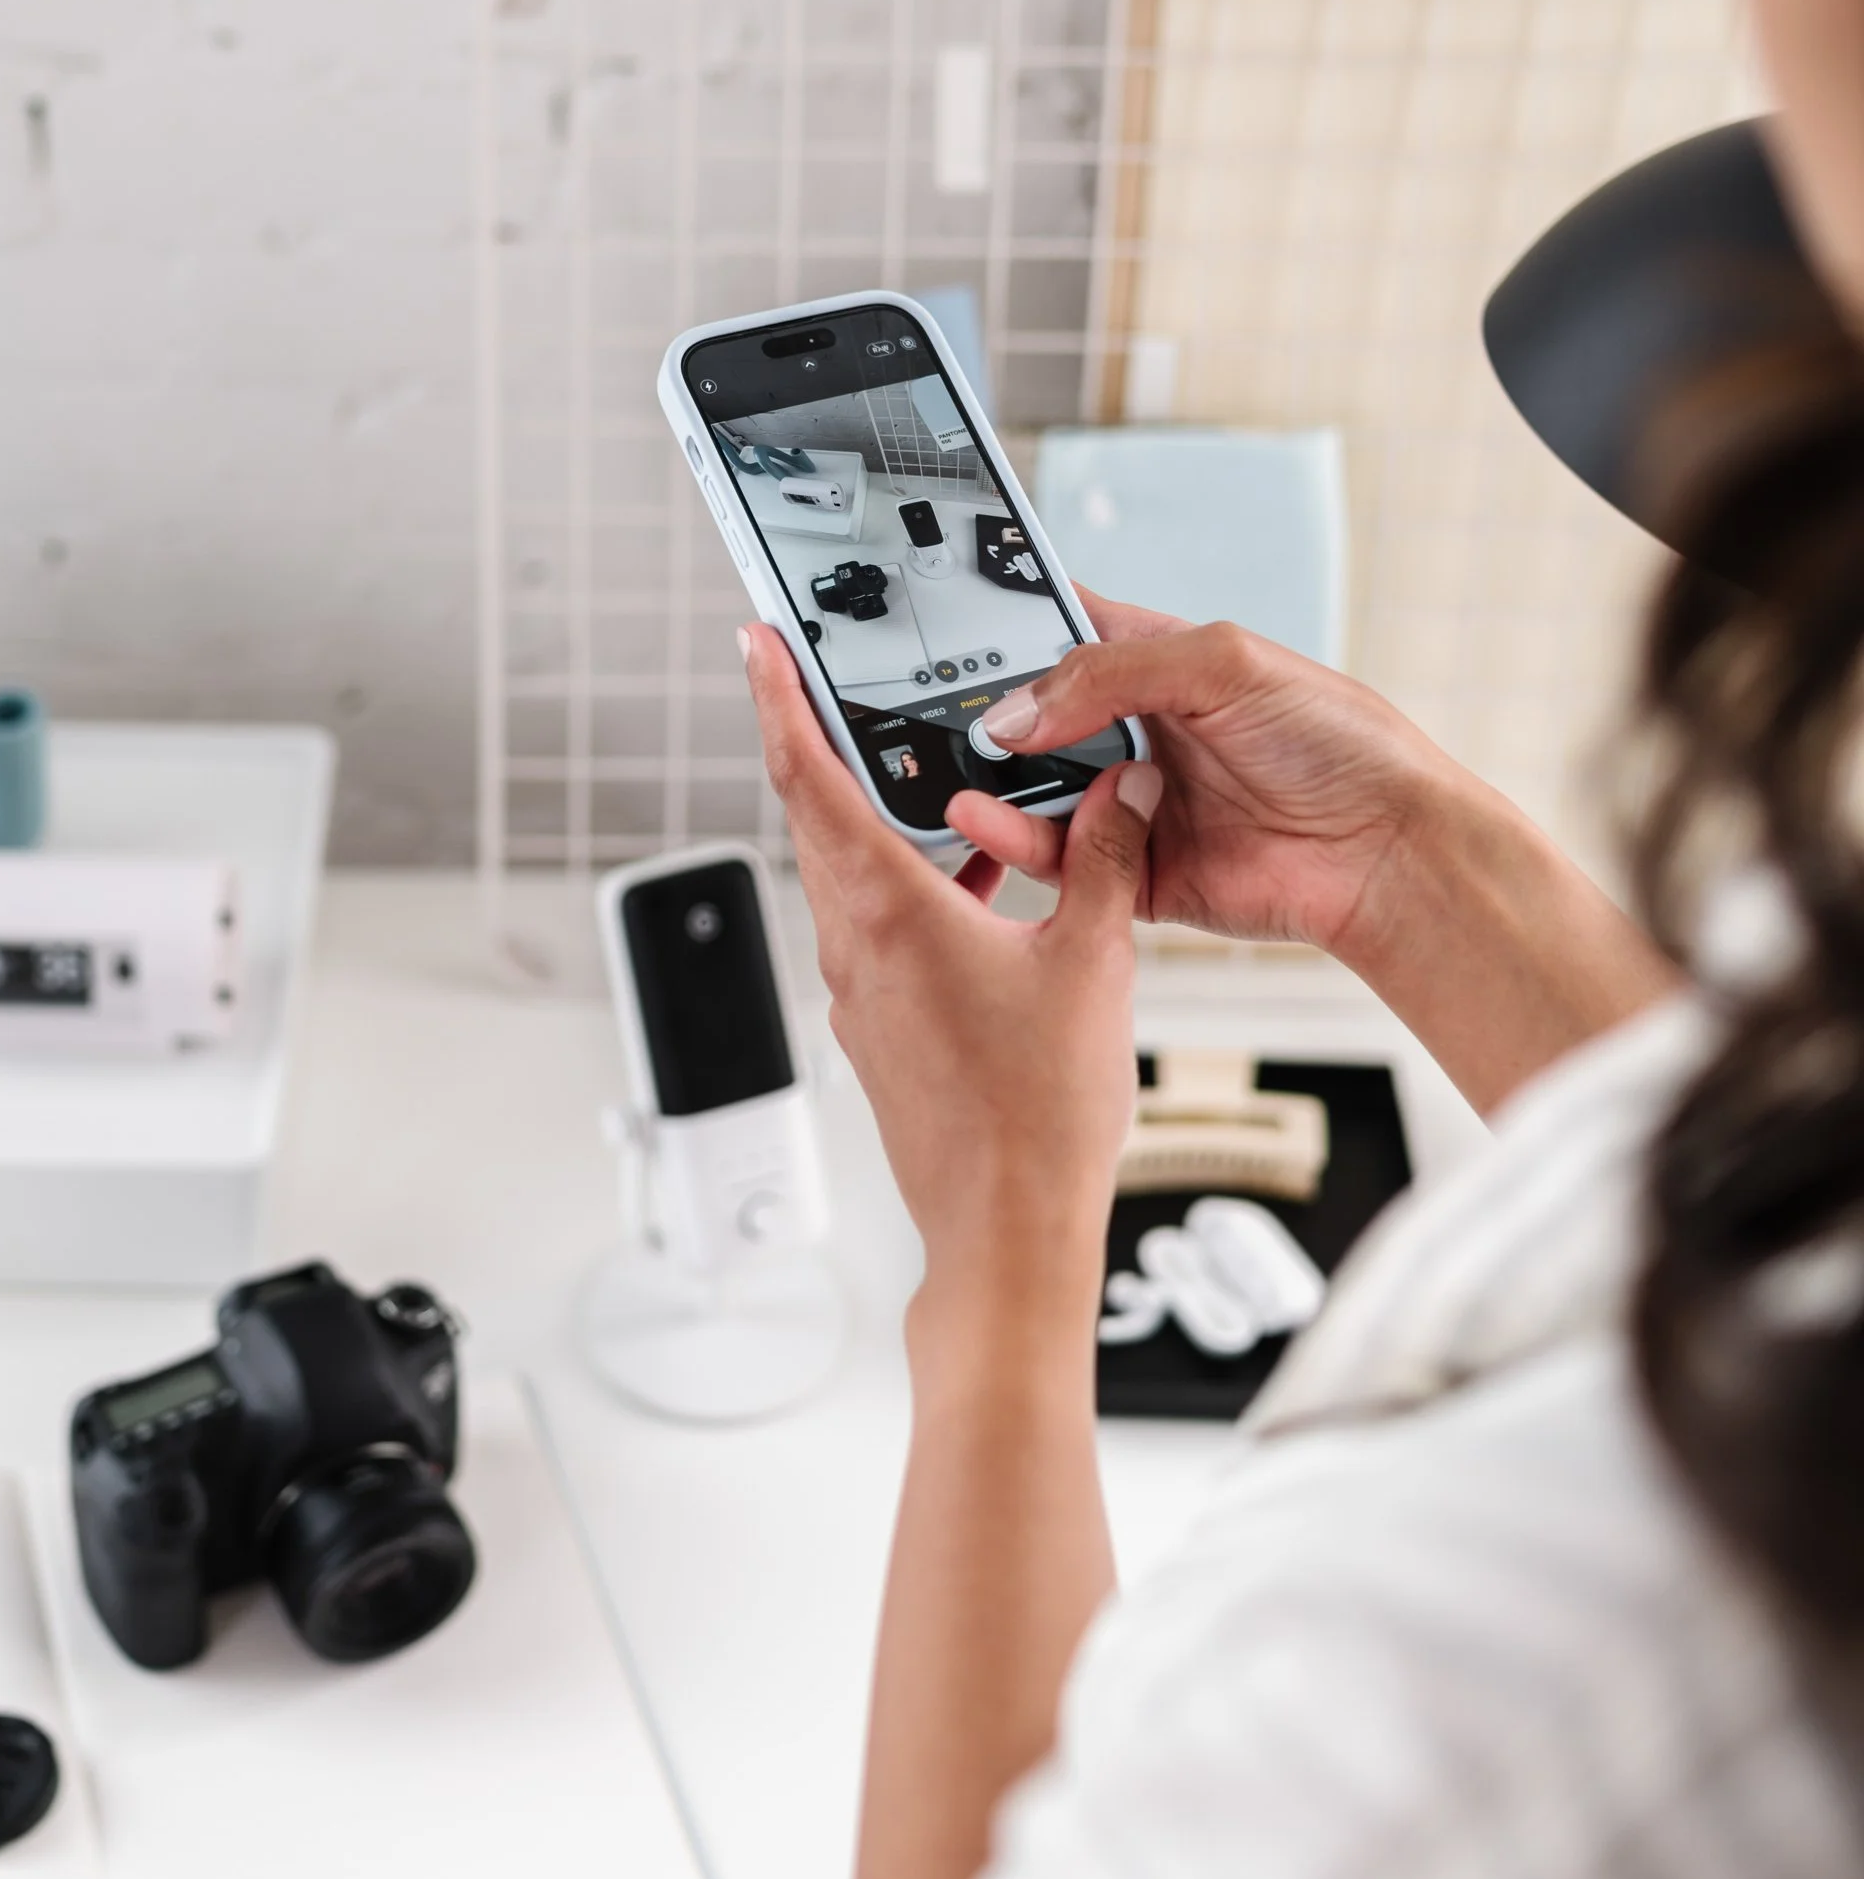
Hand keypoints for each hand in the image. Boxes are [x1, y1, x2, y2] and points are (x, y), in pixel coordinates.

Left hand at [739, 624, 1158, 1338]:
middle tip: (829, 680)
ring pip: (850, 876)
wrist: (1007, 1232)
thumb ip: (1104, 860)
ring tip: (931, 777)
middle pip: (816, 817)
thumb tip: (1124, 787)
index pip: (811, 778)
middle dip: (821, 741)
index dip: (777, 701)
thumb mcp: (1092, 961)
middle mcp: (856, 949)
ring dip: (879, 819)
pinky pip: (879, 929)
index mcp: (890, 914)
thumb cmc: (1038, 1117)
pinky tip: (974, 882)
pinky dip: (911, 884)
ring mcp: (861, 994)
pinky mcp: (880, 1030)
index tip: (755, 646)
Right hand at [948, 592, 1452, 958]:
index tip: (942, 629)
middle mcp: (1133, 732)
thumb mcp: (1224, 665)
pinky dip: (1016, 842)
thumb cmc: (1338, 742)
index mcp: (1154, 664)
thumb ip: (1112, 673)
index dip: (1004, 626)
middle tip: (928, 714)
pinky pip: (1057, 860)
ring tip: (951, 771)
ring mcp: (1128, 805)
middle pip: (1029, 717)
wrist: (1387, 852)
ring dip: (990, 782)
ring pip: (1031, 791)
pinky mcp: (1130, 873)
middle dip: (981, 716)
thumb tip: (1017, 709)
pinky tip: (990, 821)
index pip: (1059, 630)